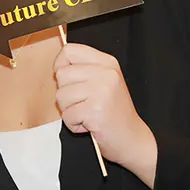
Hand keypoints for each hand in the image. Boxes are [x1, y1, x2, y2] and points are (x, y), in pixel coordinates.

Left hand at [53, 43, 157, 187]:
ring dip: (69, 110)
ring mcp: (101, 91)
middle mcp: (106, 73)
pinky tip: (89, 124)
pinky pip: (67, 115)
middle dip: (66, 93)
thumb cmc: (114, 112)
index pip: (69, 51)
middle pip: (61, 74)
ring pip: (61, 95)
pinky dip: (74, 124)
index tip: (69, 80)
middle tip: (83, 103)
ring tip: (87, 113)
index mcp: (107, 62)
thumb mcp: (104, 81)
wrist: (132, 138)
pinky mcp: (95, 110)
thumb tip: (57, 66)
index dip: (61, 65)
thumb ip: (83, 69)